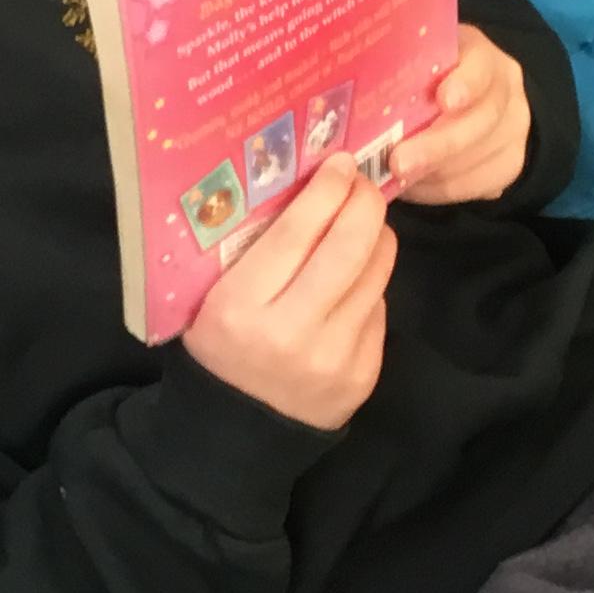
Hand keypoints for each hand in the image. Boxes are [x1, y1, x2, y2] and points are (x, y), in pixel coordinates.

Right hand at [183, 158, 395, 430]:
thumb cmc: (223, 345)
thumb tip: (312, 187)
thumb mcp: (214, 297)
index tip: (340, 163)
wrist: (240, 429)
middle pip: (348, 248)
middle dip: (364, 204)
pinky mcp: (362, 375)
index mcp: (239, 307)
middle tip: (364, 183)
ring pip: (375, 275)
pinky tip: (356, 279)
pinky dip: (371, 284)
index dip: (325, 190)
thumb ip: (254, 249)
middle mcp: (289, 333)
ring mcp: (333, 358)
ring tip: (366, 223)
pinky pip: (379, 308)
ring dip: (377, 238)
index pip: (296, 232)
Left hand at [391, 27, 530, 205]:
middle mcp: (506, 91)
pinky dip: (440, 190)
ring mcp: (514, 129)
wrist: (475, 103)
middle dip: (438, 145)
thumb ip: (399, 72)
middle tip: (398, 162)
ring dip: (434, 173)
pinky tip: (414, 187)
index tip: (443, 100)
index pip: (482, 66)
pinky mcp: (511, 163)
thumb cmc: (428, 79)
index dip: (465, 83)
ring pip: (478, 158)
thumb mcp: (419, 63)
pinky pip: (476, 184)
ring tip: (396, 177)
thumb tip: (346, 97)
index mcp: (480, 56)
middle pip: (481, 120)